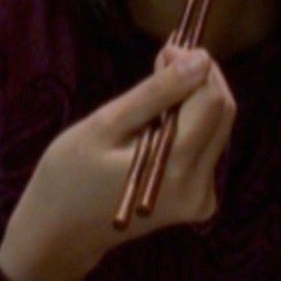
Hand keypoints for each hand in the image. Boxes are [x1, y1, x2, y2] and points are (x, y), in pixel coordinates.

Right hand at [0, 44, 236, 280]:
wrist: (58, 233)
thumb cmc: (68, 175)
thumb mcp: (104, 125)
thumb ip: (156, 93)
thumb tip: (199, 59)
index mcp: (176, 168)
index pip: (212, 102)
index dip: (197, 66)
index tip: (168, 47)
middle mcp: (199, 188)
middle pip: (222, 114)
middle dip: (200, 79)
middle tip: (164, 58)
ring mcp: (201, 199)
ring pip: (218, 130)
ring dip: (194, 101)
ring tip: (156, 88)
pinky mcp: (197, 203)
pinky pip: (205, 150)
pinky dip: (189, 126)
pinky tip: (157, 122)